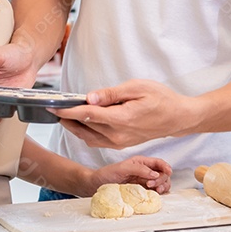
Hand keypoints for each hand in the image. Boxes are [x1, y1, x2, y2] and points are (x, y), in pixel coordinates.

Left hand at [57, 80, 197, 148]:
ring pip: (88, 138)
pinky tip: (83, 122)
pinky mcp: (122, 143)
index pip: (87, 115)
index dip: (68, 110)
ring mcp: (120, 142)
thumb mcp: (137, 87)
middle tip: (53, 108)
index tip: (52, 105)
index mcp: (121, 119)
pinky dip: (86, 133)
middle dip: (66, 119)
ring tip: (64, 115)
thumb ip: (111, 94)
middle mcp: (118, 135)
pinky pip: (98, 141)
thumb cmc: (161, 98)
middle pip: (83, 129)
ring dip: (74, 128)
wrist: (178, 117)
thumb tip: (89, 97)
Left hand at [87, 155, 171, 195]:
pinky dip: (159, 193)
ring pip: (161, 183)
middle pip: (162, 174)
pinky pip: (155, 192)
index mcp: (141, 162)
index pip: (158, 163)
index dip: (165, 167)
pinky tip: (155, 195)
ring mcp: (144, 182)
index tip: (168, 172)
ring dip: (163, 186)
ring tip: (156, 190)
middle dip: (162, 179)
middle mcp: (144, 171)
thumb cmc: (106, 174)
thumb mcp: (121, 168)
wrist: (96, 185)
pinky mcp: (142, 192)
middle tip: (151, 185)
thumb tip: (154, 174)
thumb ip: (139, 169)